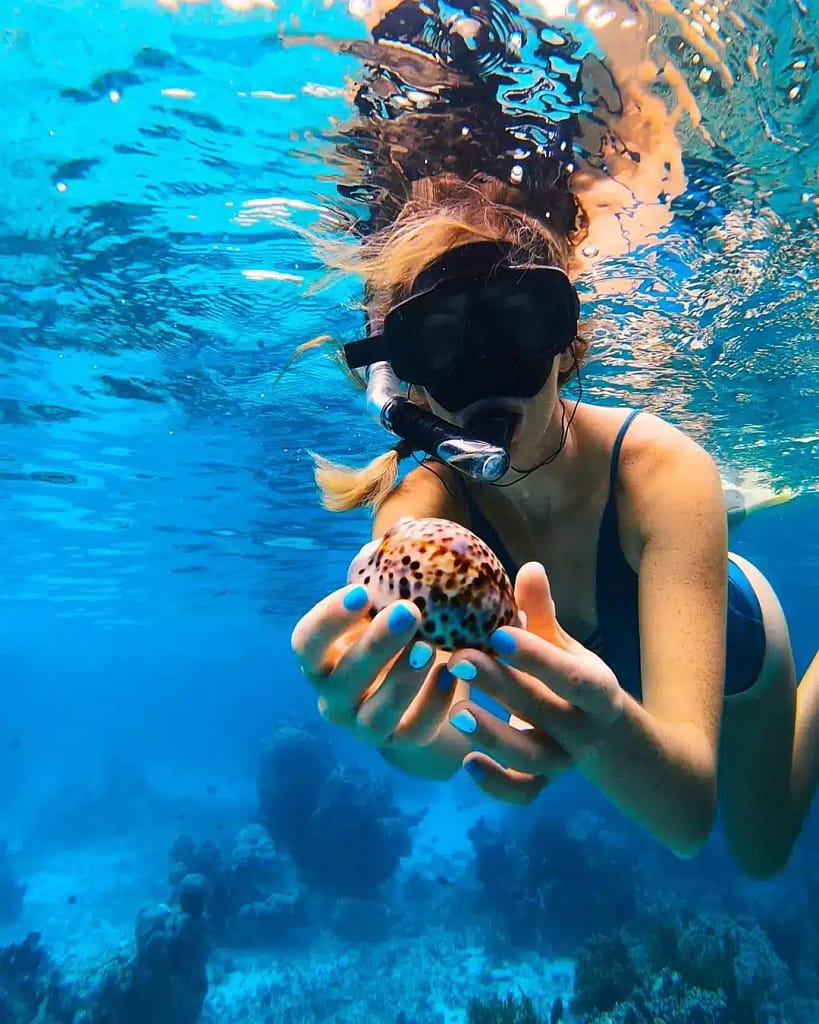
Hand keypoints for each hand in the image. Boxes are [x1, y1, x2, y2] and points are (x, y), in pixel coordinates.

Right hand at [290, 572, 459, 750]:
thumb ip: (392, 575)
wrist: (421, 698)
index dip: (328, 619)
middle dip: (374, 645)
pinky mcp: (399, 747)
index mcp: (322, 658)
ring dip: (402, 679)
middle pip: (341, 676)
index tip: (362, 592)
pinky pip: (412, 732)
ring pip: (374, 714)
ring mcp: (363, 727)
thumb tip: (400, 530)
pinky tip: (455, 676)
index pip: (305, 642)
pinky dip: (432, 706)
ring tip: (434, 648)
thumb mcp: (392, 606)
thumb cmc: (401, 636)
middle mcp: (333, 696)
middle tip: (409, 614)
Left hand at [446, 562, 624, 803]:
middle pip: (546, 712)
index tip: (498, 634)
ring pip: (532, 758)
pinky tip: (466, 762)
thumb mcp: (559, 643)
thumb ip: (541, 612)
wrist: (595, 729)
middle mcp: (585, 730)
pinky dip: (496, 785)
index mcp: (598, 690)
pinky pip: (522, 792)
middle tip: (458, 658)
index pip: (572, 677)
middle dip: (501, 686)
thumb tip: (529, 567)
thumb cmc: (565, 672)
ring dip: (494, 737)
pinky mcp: (542, 783)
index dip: (537, 657)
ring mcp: (564, 761)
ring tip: (457, 711)